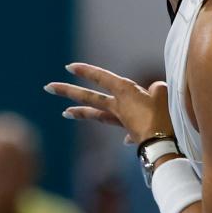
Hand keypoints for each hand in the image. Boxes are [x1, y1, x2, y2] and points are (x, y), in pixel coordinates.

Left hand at [44, 63, 172, 144]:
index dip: (86, 71)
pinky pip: (123, 130)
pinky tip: (125, 140)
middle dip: (68, 91)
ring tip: (66, 112)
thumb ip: (155, 89)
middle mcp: (119, 106)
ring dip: (82, 112)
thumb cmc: (163, 115)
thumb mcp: (162, 93)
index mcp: (125, 92)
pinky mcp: (132, 133)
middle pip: (89, 97)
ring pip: (98, 114)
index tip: (69, 67)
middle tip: (48, 87)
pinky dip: (124, 132)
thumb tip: (152, 93)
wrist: (163, 145)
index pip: (102, 78)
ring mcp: (123, 121)